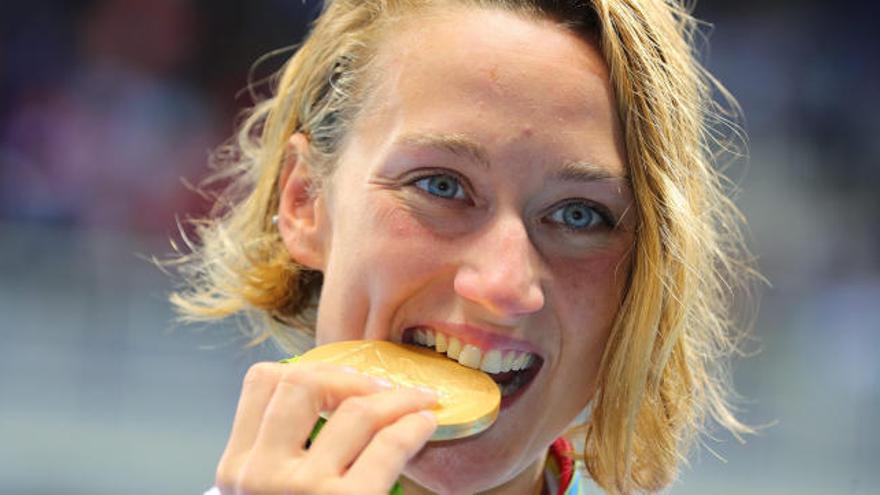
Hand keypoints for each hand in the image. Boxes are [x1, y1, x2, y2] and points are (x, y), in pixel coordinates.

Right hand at [215, 361, 437, 494]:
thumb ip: (281, 454)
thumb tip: (335, 396)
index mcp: (236, 469)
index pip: (261, 382)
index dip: (307, 370)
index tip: (341, 380)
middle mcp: (262, 475)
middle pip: (303, 382)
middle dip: (350, 375)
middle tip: (380, 388)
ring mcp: (304, 491)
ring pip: (355, 409)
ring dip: (396, 397)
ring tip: (419, 401)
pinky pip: (387, 443)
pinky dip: (412, 426)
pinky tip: (423, 424)